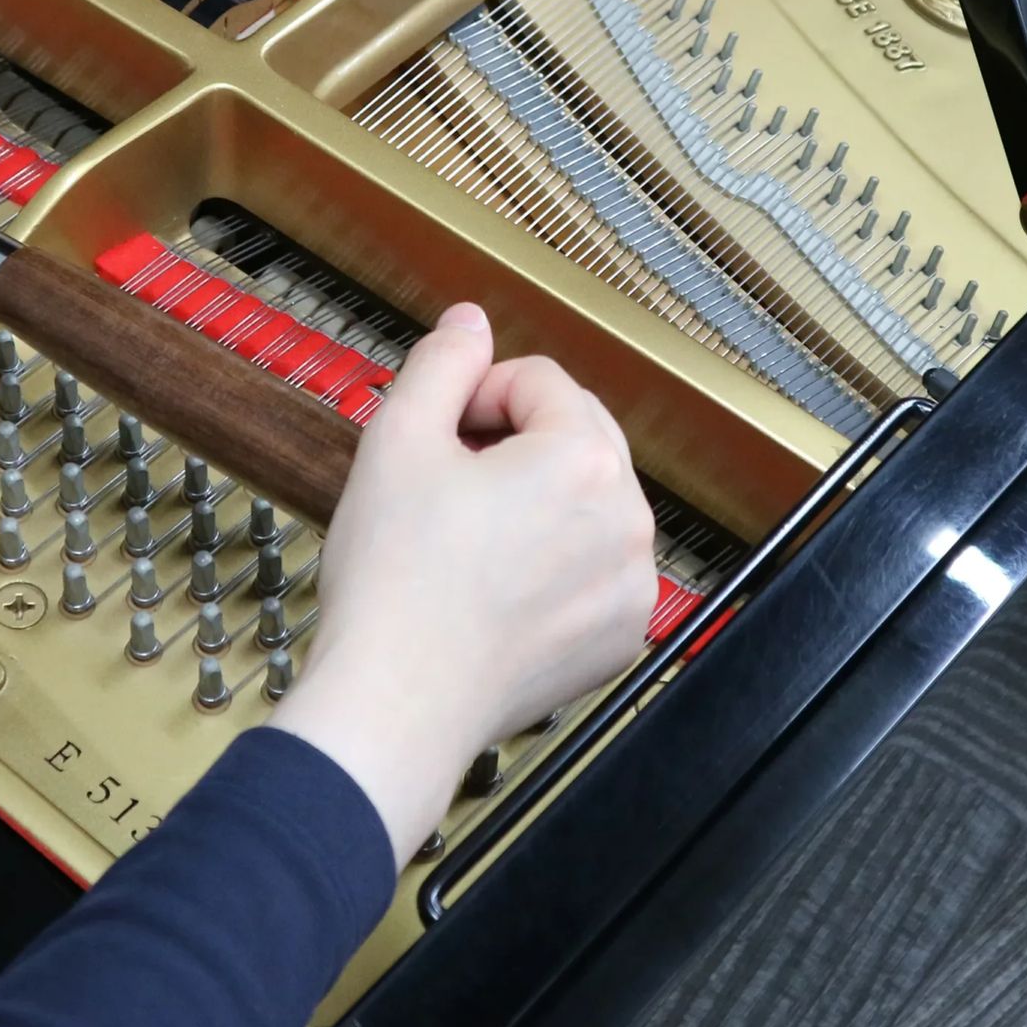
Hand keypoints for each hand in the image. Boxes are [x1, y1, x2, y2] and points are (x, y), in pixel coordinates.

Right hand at [268, 302, 658, 863]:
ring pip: (587, 504)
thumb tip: (471, 323)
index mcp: (583, 457)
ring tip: (467, 542)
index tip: (437, 435)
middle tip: (445, 486)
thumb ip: (443, 363)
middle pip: (574, 437)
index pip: (539, 381)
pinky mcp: (620, 638)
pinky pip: (595, 570)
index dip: (476, 396)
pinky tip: (497, 589)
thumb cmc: (395, 581)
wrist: (396, 703)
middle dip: (513, 445)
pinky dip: (557, 567)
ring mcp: (631, 586)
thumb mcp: (397, 440)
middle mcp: (628, 519)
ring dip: (538, 504)